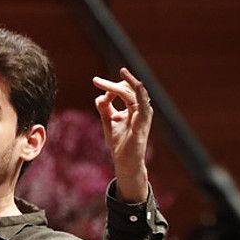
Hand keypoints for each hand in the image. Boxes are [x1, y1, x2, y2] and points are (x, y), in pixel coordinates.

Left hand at [92, 68, 152, 201]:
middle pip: (127, 90)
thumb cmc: (119, 143)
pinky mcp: (144, 121)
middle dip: (111, 84)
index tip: (96, 82)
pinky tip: (137, 84)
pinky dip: (141, 93)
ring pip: (134, 93)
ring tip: (111, 77)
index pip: (123, 90)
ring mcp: (143, 114)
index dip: (109, 86)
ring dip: (120, 85)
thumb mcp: (108, 122)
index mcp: (132, 108)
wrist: (124, 162)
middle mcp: (140, 108)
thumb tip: (100, 96)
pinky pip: (144, 104)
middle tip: (95, 81)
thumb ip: (105, 109)